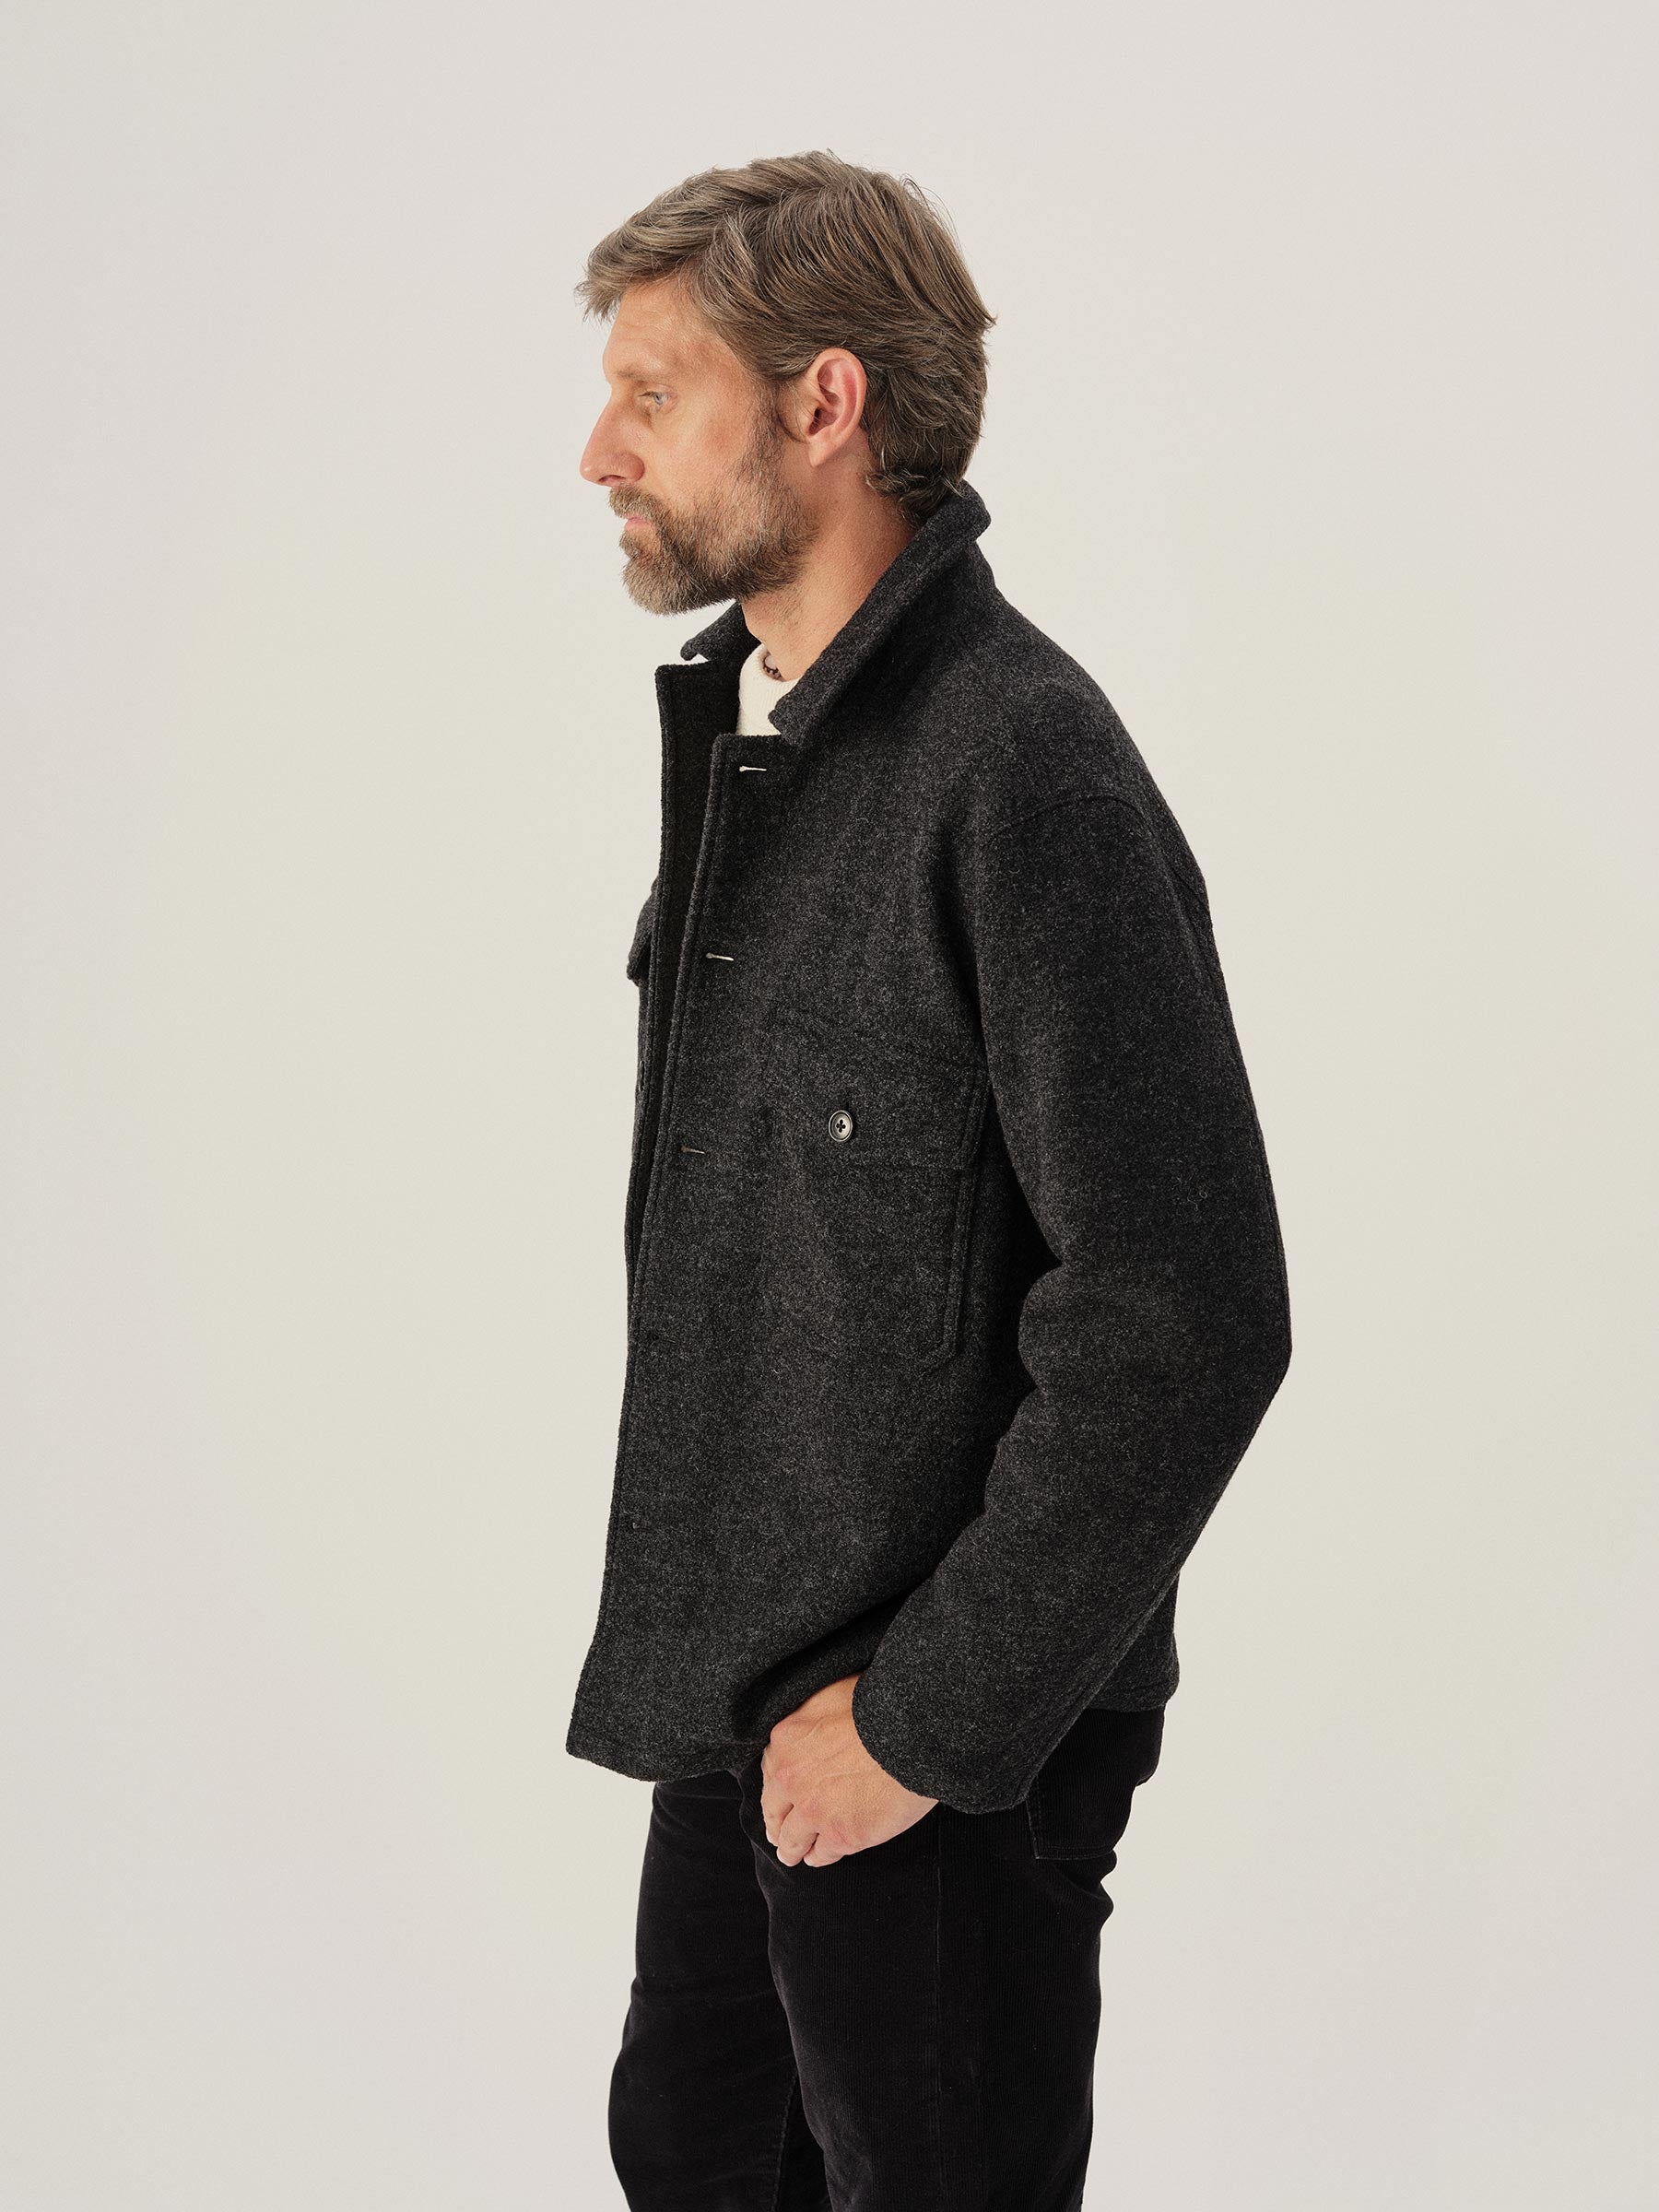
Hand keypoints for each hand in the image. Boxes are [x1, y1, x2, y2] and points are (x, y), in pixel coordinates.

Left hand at [761, 1673, 937, 1867]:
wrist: (909, 1734)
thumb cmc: (877, 1706)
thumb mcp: (829, 1694)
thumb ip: (809, 1714)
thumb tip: (810, 1723)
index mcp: (786, 1742)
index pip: (771, 1773)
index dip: (776, 1789)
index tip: (779, 1798)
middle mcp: (791, 1779)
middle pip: (774, 1811)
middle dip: (776, 1824)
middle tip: (777, 1834)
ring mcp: (814, 1811)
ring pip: (792, 1839)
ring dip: (791, 1848)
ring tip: (793, 1855)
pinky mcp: (840, 1836)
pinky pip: (822, 1854)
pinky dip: (819, 1857)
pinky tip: (818, 1857)